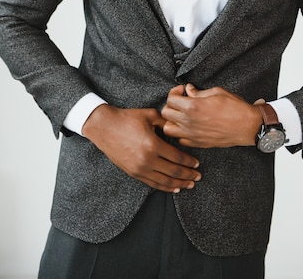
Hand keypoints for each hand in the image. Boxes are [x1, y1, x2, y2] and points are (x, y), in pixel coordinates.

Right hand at [82, 104, 200, 192]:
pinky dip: (165, 187)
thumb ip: (166, 122)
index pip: (177, 157)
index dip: (189, 162)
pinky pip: (153, 183)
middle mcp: (147, 160)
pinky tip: (173, 188)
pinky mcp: (133, 173)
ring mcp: (139, 169)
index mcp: (153, 144)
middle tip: (198, 176)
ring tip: (189, 184)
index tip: (197, 163)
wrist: (104, 127)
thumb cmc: (127, 118)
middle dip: (188, 175)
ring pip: (164, 181)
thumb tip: (180, 124)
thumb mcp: (150, 115)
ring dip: (179, 184)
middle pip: (173, 172)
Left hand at [162, 84, 262, 147]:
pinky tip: (188, 126)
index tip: (181, 90)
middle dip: (171, 105)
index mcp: (193, 106)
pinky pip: (180, 140)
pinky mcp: (197, 143)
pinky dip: (180, 133)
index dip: (175, 92)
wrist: (247, 126)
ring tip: (181, 115)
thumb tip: (188, 89)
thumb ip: (198, 92)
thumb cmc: (235, 108)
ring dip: (171, 121)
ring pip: (168, 129)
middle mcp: (189, 122)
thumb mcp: (216, 92)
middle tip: (180, 101)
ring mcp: (192, 135)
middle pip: (165, 113)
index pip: (170, 99)